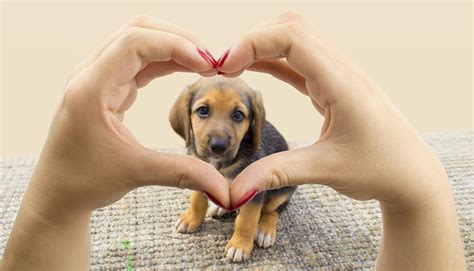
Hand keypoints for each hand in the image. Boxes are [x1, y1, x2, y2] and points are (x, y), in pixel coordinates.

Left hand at [31, 15, 228, 214]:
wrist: (58, 193)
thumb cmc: (85, 181)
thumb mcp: (135, 173)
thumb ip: (182, 173)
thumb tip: (224, 190)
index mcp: (91, 88)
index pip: (135, 42)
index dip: (176, 46)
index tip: (207, 66)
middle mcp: (91, 75)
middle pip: (137, 31)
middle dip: (178, 40)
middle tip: (210, 62)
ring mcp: (98, 78)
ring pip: (139, 42)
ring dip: (173, 48)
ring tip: (204, 65)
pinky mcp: (107, 87)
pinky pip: (139, 61)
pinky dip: (165, 61)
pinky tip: (186, 70)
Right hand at [218, 12, 465, 268]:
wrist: (411, 175)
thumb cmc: (379, 170)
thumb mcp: (325, 170)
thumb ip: (277, 174)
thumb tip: (233, 191)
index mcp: (341, 84)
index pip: (293, 37)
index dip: (253, 42)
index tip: (226, 67)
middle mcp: (340, 71)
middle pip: (292, 27)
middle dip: (253, 38)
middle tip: (225, 66)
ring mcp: (338, 76)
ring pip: (296, 40)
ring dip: (262, 46)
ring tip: (232, 67)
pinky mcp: (333, 87)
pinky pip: (299, 62)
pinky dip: (272, 61)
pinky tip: (253, 69)